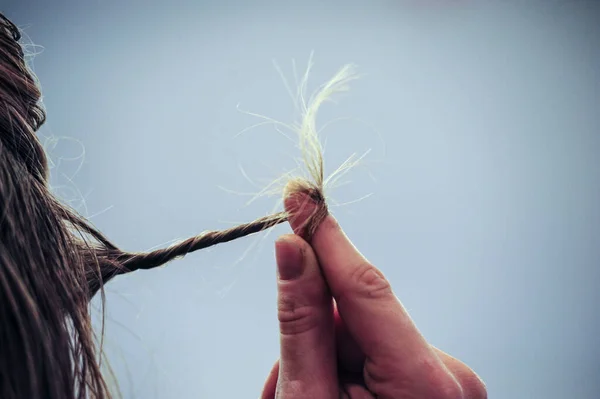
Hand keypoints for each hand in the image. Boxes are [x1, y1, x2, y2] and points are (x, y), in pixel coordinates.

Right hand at [261, 193, 486, 398]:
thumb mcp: (310, 398)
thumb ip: (303, 323)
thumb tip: (292, 250)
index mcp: (423, 383)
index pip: (365, 287)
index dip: (326, 238)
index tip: (302, 196)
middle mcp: (447, 374)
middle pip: (357, 318)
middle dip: (314, 335)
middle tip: (285, 382)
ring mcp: (445, 380)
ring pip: (363, 335)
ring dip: (326, 357)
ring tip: (311, 395)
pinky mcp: (434, 383)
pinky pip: (378, 353)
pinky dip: (347, 370)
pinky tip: (333, 395)